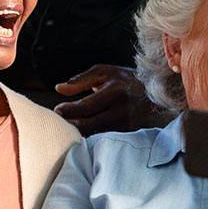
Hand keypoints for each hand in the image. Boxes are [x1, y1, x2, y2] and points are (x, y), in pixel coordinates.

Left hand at [54, 64, 173, 135]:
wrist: (150, 90)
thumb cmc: (122, 79)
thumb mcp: (102, 72)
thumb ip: (80, 80)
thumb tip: (59, 88)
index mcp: (115, 92)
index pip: (88, 105)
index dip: (70, 109)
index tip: (57, 110)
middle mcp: (122, 109)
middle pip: (90, 123)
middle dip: (71, 123)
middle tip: (59, 120)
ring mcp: (126, 123)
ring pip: (96, 132)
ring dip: (79, 130)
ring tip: (68, 125)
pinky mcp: (127, 131)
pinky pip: (104, 136)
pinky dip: (91, 134)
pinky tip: (83, 129)